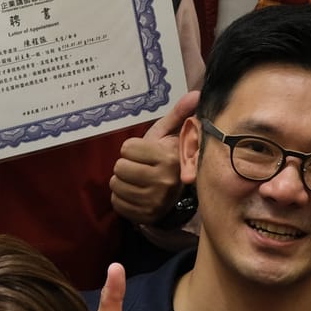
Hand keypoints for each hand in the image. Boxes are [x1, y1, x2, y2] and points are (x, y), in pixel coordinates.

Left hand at [111, 91, 198, 224]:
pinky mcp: (145, 216)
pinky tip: (135, 193)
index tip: (145, 152)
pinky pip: (117, 203)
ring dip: (122, 181)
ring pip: (115, 185)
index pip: (126, 149)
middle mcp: (163, 181)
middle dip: (126, 165)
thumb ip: (178, 114)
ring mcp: (154, 201)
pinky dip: (122, 198)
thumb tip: (196, 93)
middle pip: (119, 168)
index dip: (132, 148)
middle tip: (139, 166)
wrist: (177, 193)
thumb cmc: (168, 158)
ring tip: (137, 179)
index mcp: (169, 158)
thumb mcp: (170, 135)